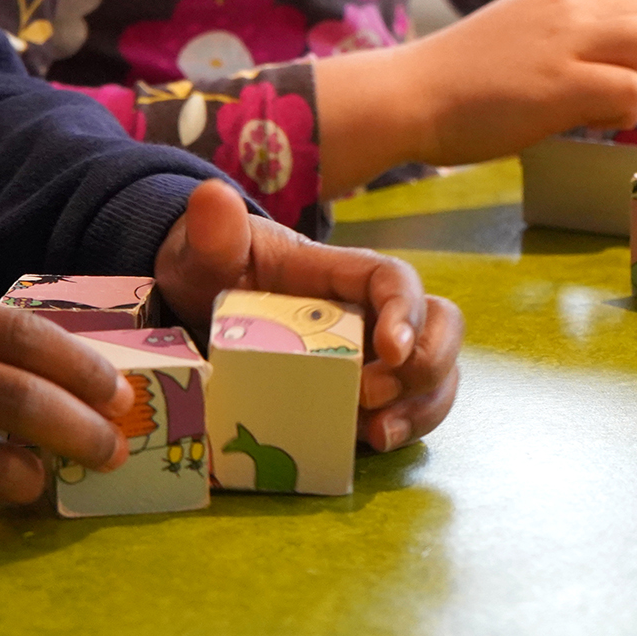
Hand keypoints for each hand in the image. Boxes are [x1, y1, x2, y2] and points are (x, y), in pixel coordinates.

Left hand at [154, 180, 461, 452]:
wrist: (196, 308)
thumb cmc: (211, 270)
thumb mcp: (204, 252)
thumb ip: (211, 231)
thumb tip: (212, 195)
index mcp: (340, 273)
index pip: (394, 278)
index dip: (407, 310)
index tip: (392, 349)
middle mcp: (370, 311)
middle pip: (439, 323)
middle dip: (427, 363)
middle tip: (373, 396)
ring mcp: (374, 354)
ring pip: (436, 369)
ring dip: (423, 403)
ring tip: (380, 433)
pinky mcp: (364, 393)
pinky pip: (412, 406)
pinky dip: (408, 426)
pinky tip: (374, 442)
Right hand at [316, 0, 636, 194]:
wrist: (410, 93)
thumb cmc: (460, 75)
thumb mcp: (521, 26)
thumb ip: (573, 27)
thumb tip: (627, 55)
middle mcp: (569, 4)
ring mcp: (564, 41)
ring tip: (627, 106)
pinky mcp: (560, 84)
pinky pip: (630, 94)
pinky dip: (628, 114)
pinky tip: (596, 123)